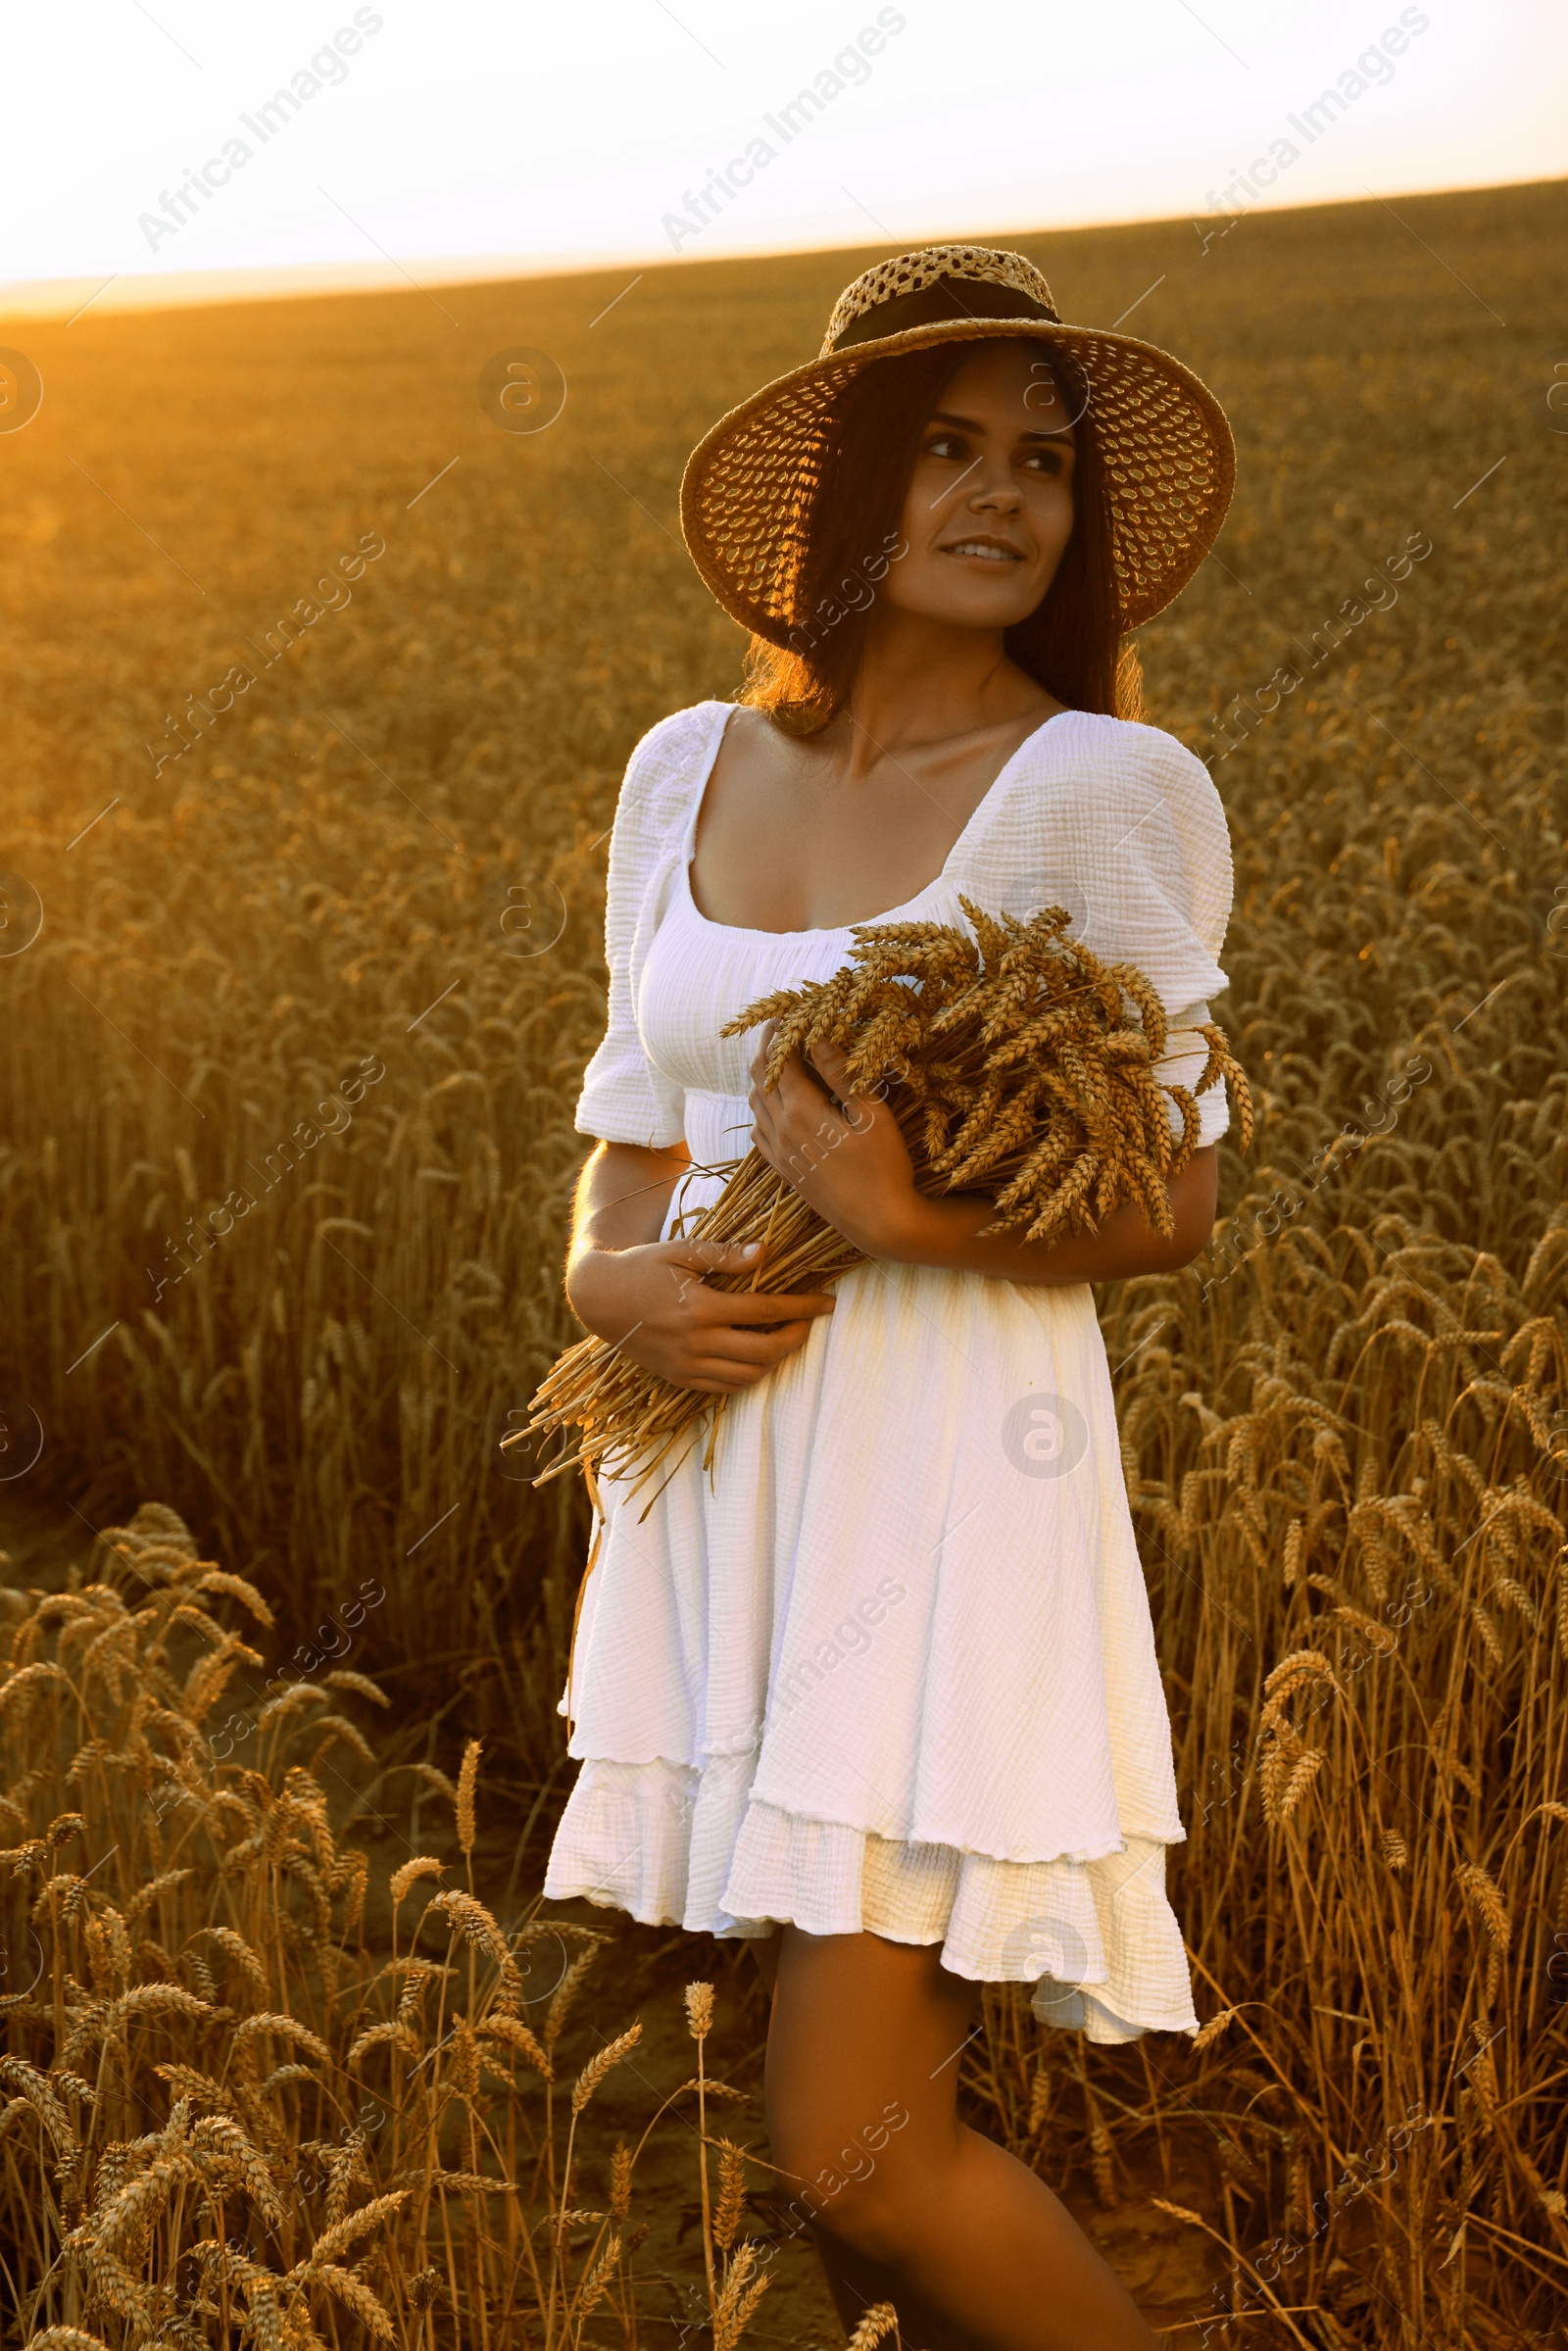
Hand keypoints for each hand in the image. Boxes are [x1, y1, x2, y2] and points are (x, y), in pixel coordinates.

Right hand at [565, 1234, 835, 1393]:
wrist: (599, 1297)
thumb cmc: (642, 1266)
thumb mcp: (681, 1250)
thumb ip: (724, 1255)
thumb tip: (766, 1252)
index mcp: (699, 1308)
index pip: (765, 1311)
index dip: (802, 1307)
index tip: (827, 1302)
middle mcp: (695, 1343)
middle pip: (764, 1351)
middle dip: (796, 1338)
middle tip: (809, 1323)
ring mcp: (686, 1365)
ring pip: (748, 1376)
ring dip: (776, 1360)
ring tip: (786, 1338)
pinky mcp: (679, 1378)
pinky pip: (724, 1388)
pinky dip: (749, 1376)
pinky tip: (759, 1356)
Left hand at [747, 1030, 920, 1256]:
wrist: (878, 1222)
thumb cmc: (885, 1166)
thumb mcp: (872, 1115)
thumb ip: (841, 1075)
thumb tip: (817, 1039)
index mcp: (802, 1111)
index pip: (779, 1061)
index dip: (781, 1033)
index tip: (790, 1013)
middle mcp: (781, 1129)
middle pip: (759, 1078)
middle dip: (766, 1048)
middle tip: (779, 1028)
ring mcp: (779, 1152)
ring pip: (755, 1104)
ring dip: (762, 1076)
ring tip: (777, 1059)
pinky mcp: (783, 1170)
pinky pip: (759, 1131)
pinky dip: (761, 1108)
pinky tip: (774, 1104)